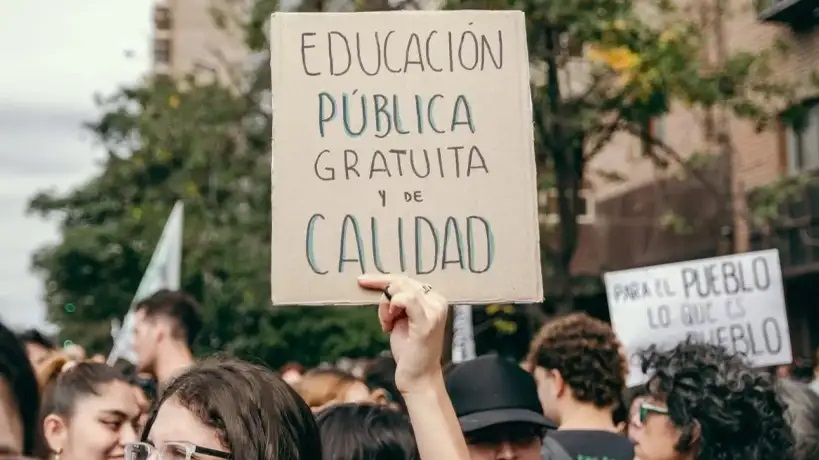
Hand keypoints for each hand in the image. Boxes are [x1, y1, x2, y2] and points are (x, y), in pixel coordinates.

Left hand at [358, 274, 447, 392]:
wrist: (418, 378)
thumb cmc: (409, 350)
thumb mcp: (403, 319)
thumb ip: (399, 301)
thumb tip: (380, 282)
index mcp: (435, 299)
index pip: (406, 278)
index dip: (383, 280)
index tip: (363, 281)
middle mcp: (438, 301)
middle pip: (402, 281)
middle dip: (383, 295)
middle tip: (383, 320)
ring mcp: (434, 311)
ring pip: (400, 288)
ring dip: (385, 306)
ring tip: (387, 325)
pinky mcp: (426, 323)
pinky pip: (404, 299)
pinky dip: (390, 308)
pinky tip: (389, 325)